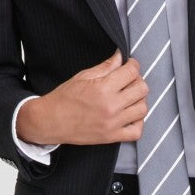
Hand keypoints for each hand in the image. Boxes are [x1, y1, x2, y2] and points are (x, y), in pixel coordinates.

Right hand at [15, 50, 147, 146]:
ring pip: (143, 109)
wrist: (50, 121)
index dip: (133, 65)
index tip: (129, 65)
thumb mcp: (83, 76)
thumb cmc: (64, 98)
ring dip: (139, 100)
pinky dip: (138, 123)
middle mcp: (111, 106)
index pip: (132, 72)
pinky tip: (130, 116)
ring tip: (129, 98)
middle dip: (137, 81)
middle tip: (128, 80)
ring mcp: (113, 123)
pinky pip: (137, 132)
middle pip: (142, 89)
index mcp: (103, 88)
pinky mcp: (111, 137)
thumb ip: (105, 67)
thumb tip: (120, 57)